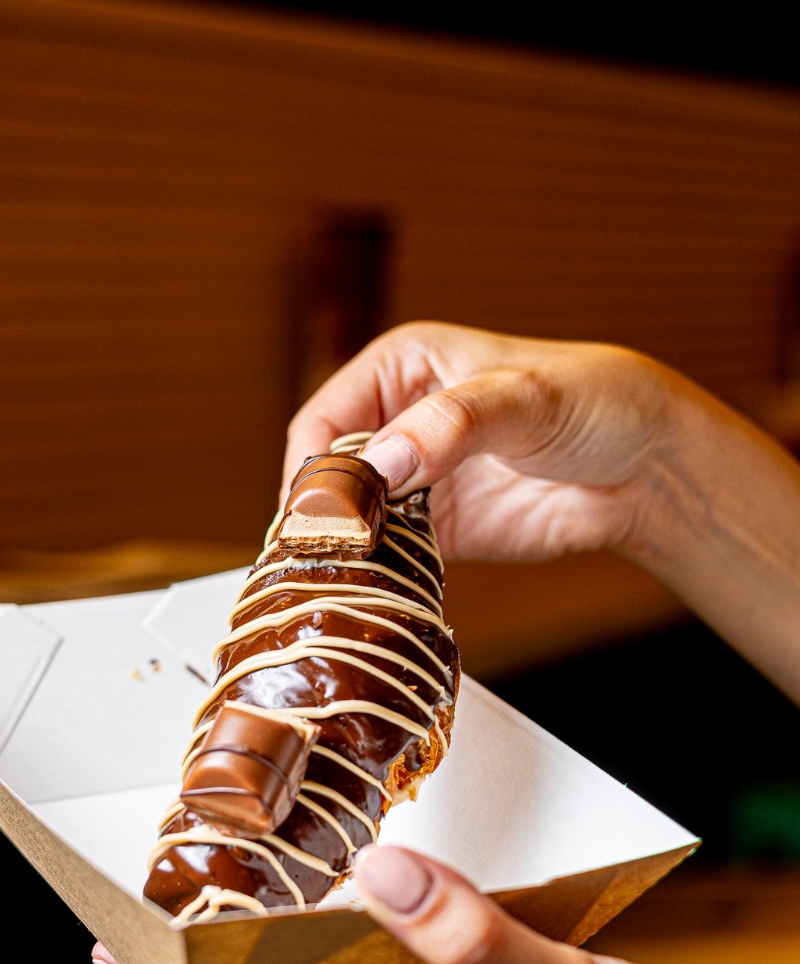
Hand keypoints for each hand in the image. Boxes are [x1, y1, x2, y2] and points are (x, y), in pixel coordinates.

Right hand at [283, 319, 799, 704]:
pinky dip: (378, 577)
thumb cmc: (595, 402)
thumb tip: (383, 464)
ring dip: (345, 555)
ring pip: (350, 523)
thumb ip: (451, 425)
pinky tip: (379, 595)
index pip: (324, 419)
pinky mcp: (437, 533)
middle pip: (328, 478)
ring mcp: (414, 482)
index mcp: (402, 368)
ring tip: (343, 585)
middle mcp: (397, 423)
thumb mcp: (523, 399)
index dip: (313, 468)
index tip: (319, 515)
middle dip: (322, 519)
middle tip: (325, 562)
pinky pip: (388, 558)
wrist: (648, 466)